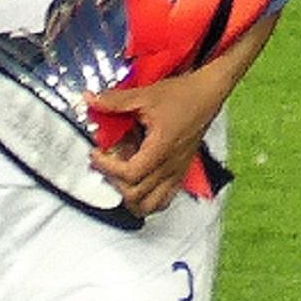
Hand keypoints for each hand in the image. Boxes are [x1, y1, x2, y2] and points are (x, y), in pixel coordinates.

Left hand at [87, 66, 227, 219]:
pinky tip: (139, 186)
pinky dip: (149, 200)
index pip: (129, 174)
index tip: (97, 154)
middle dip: (115, 182)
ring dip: (132, 198)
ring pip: (151, 205)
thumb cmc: (183, 95)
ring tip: (120, 181)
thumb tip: (93, 100)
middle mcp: (170, 165)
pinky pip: (165, 200)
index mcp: (161, 148)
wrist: (207, 95)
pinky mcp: (181, 172)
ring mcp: (177, 171)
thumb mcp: (145, 95)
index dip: (107, 167)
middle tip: (106, 164)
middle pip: (136, 194)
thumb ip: (116, 101)